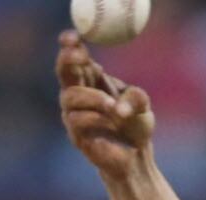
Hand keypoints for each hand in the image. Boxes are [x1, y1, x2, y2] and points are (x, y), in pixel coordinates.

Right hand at [55, 30, 155, 181]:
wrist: (136, 157)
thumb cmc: (136, 125)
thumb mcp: (142, 105)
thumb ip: (135, 98)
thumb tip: (119, 107)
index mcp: (92, 80)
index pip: (76, 57)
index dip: (70, 45)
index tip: (73, 36)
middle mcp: (78, 94)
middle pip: (63, 72)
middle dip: (68, 60)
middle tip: (80, 55)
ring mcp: (74, 114)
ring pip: (70, 97)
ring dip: (93, 98)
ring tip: (113, 106)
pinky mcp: (76, 135)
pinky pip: (78, 120)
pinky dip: (97, 119)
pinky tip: (112, 123)